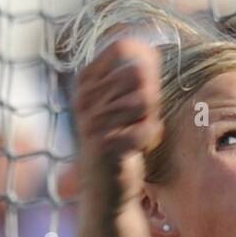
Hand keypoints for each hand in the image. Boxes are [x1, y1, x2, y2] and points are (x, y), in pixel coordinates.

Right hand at [71, 38, 163, 205]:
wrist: (104, 188)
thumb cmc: (118, 140)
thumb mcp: (121, 102)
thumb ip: (135, 74)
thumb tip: (151, 48)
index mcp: (85, 83)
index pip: (122, 47)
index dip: (145, 59)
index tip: (147, 83)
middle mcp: (84, 99)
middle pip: (139, 73)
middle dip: (150, 97)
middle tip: (138, 118)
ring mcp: (92, 122)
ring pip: (146, 100)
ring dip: (150, 118)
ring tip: (136, 133)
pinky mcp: (106, 145)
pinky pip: (148, 129)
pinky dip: (150, 139)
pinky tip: (136, 148)